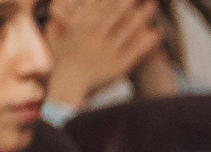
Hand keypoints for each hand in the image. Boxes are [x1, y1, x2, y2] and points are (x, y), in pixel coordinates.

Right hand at [45, 0, 165, 108]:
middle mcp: (94, 35)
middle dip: (127, 0)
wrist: (67, 84)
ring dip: (141, 16)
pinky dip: (147, 41)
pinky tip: (157, 32)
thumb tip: (53, 17)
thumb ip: (55, 25)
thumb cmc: (60, 61)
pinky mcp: (117, 64)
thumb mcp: (55, 39)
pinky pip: (135, 50)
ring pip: (127, 29)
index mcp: (81, 25)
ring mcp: (107, 49)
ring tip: (152, 5)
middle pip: (114, 12)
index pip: (98, 4)